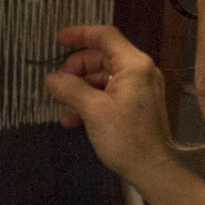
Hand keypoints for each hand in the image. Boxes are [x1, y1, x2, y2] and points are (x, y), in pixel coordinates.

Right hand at [43, 25, 180, 185]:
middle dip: (77, 68)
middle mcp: (140, 72)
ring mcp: (140, 89)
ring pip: (103, 77)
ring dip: (80, 88)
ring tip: (63, 105)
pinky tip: (73, 118)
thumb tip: (51, 78)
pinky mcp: (137, 105)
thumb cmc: (127, 138)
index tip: (59, 39)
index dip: (80, 34)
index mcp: (134, 65)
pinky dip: (91, 101)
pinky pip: (109, 93)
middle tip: (57, 83)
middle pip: (102, 57)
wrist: (152, 170)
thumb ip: (70, 88)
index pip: (105, 36)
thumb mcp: (93, 110)